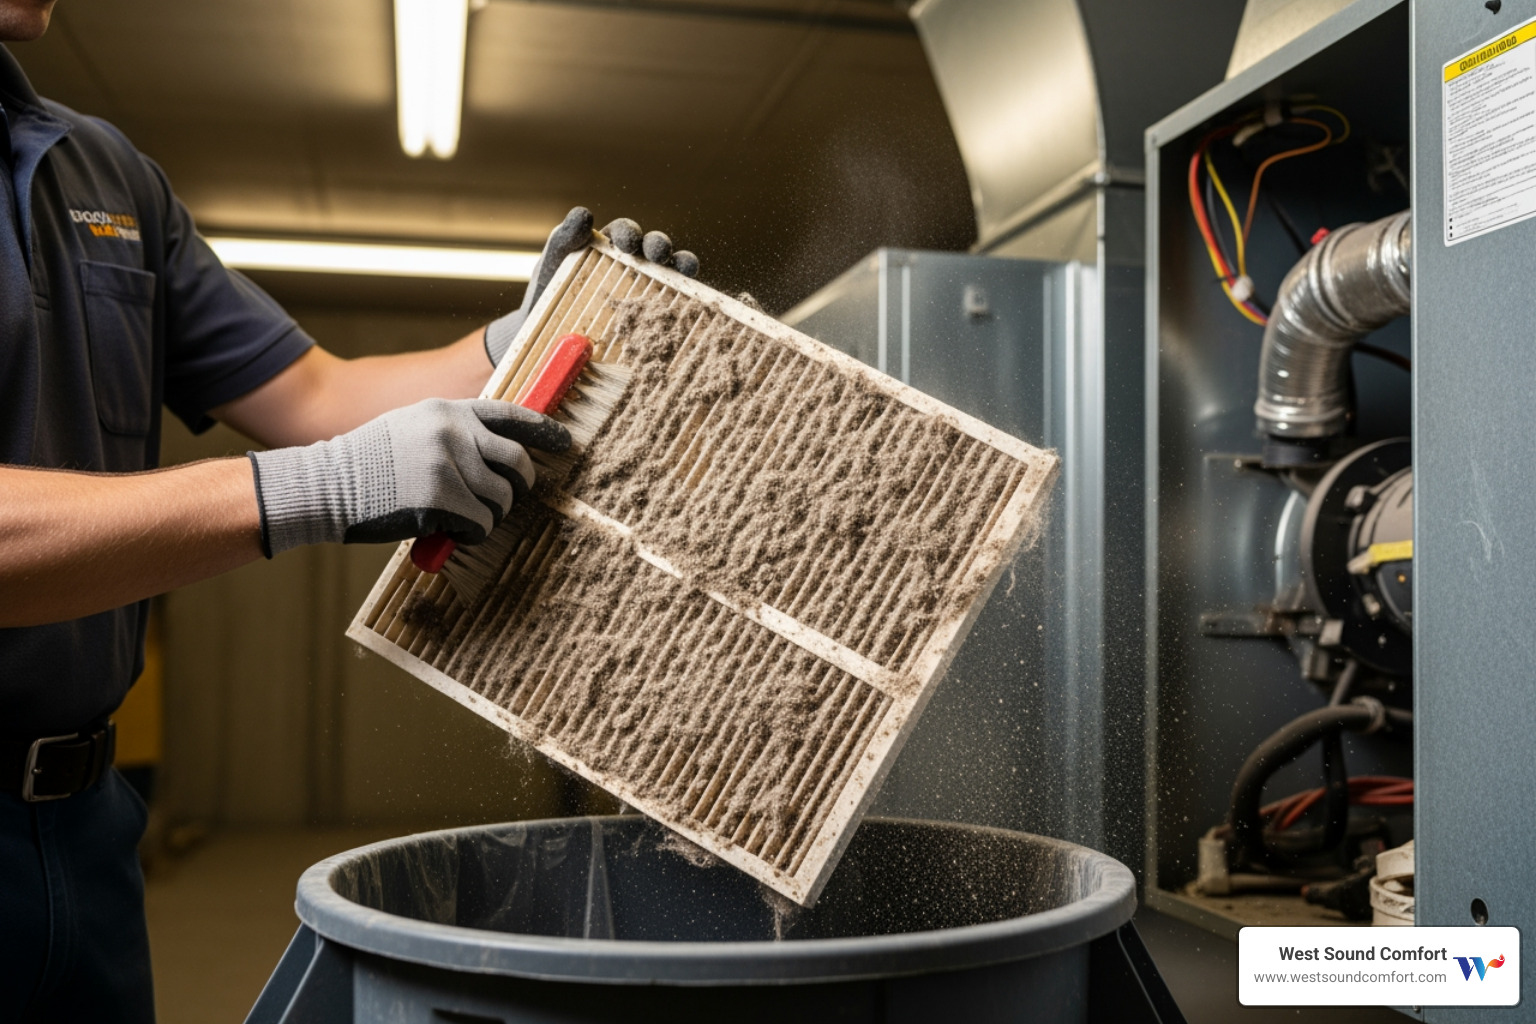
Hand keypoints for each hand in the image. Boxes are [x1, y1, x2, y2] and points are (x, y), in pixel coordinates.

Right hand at [247, 398, 569, 556]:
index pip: (511, 416)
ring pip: (502, 499)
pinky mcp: (443, 499)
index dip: (544, 431)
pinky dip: (471, 533)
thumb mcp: (412, 428)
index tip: (565, 444)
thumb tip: (497, 455)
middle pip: (517, 462)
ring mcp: (450, 464)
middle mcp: (455, 432)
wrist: (327, 484)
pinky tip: (448, 530)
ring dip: (489, 515)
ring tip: (461, 516)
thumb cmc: (369, 463)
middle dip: (519, 486)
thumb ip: (453, 433)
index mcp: (449, 411)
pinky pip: (481, 524)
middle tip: (507, 499)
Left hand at [484, 206, 699, 364]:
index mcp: (609, 247)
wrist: (548, 335)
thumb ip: (565, 237)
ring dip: (681, 265)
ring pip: (671, 271)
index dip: (630, 234)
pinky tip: (691, 300)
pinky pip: (673, 304)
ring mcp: (644, 290)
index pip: (626, 232)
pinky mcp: (652, 316)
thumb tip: (585, 214)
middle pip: (653, 248)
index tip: (627, 243)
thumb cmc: (549, 293)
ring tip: (685, 268)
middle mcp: (632, 265)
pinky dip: (687, 298)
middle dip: (659, 246)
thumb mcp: (553, 262)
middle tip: (658, 252)